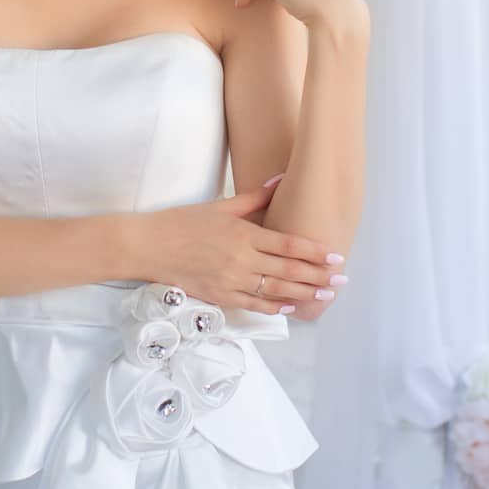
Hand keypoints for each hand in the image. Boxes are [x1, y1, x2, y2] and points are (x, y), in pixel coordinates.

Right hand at [133, 178, 346, 314]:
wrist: (148, 246)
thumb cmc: (182, 222)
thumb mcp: (220, 206)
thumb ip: (254, 198)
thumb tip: (280, 181)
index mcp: (242, 233)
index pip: (288, 244)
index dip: (314, 251)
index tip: (334, 255)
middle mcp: (240, 258)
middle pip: (288, 270)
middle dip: (318, 276)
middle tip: (341, 280)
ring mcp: (230, 280)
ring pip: (275, 290)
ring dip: (304, 293)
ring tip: (325, 295)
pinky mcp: (219, 296)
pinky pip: (253, 305)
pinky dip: (275, 307)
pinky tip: (292, 306)